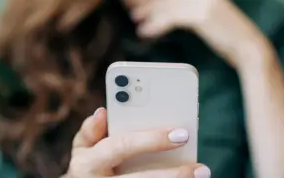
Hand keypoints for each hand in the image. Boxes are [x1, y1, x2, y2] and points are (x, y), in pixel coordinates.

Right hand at [62, 107, 210, 177]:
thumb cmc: (89, 165)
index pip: (122, 146)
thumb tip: (103, 112)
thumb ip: (91, 130)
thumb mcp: (82, 148)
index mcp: (88, 162)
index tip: (181, 134)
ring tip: (201, 174)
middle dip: (172, 175)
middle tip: (201, 168)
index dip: (151, 140)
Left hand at [131, 0, 270, 68]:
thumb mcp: (213, 16)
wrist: (250, 48)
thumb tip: (172, 9)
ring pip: (168, 7)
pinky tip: (147, 33)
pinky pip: (170, 19)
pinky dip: (155, 26)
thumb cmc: (233, 37)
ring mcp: (203, 2)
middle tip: (136, 13)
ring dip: (150, 17)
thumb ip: (195, 9)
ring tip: (139, 27)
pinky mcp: (200, 16)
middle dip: (150, 5)